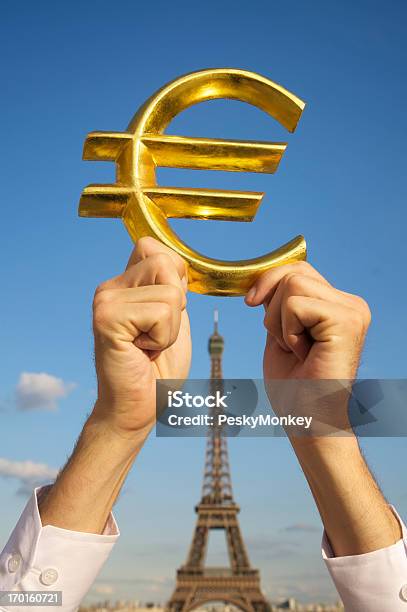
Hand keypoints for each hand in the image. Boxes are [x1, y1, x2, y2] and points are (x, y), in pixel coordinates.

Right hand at [91, 237, 190, 439]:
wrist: (138, 409)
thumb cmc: (158, 370)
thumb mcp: (174, 320)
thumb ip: (172, 287)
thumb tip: (176, 260)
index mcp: (123, 284)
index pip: (157, 248)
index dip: (175, 279)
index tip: (164, 316)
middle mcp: (109, 287)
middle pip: (167, 265)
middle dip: (177, 305)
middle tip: (156, 335)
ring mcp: (105, 301)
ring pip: (170, 293)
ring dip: (171, 328)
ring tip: (149, 345)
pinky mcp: (107, 319)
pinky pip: (161, 313)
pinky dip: (163, 338)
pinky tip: (142, 352)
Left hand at [246, 261, 370, 380]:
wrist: (308, 423)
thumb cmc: (294, 388)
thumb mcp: (280, 333)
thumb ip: (279, 304)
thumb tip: (264, 277)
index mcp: (338, 305)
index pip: (298, 269)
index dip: (268, 281)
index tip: (250, 302)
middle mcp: (351, 304)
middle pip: (292, 272)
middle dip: (271, 306)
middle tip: (286, 343)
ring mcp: (352, 311)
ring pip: (291, 284)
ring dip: (279, 323)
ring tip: (297, 350)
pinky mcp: (347, 321)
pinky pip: (295, 304)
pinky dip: (287, 331)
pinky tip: (303, 354)